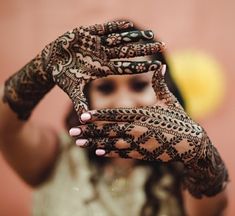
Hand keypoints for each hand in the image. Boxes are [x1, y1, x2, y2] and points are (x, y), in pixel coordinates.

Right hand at [3, 20, 163, 119]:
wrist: (51, 62)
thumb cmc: (63, 77)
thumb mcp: (73, 90)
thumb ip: (80, 102)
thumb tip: (84, 120)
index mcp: (103, 69)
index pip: (126, 67)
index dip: (141, 66)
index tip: (158, 65)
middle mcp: (103, 56)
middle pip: (128, 52)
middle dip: (144, 49)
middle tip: (162, 45)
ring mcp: (97, 44)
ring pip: (119, 39)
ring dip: (134, 36)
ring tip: (151, 34)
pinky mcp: (87, 33)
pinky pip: (104, 29)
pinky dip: (115, 27)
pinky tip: (129, 24)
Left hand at [70, 65, 227, 196]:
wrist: (191, 143)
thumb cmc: (179, 119)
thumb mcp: (169, 100)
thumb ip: (160, 84)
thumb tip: (161, 64)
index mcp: (140, 114)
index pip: (114, 115)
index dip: (98, 116)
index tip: (83, 116)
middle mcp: (136, 129)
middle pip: (107, 131)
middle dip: (88, 131)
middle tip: (72, 132)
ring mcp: (137, 144)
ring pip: (110, 144)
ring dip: (93, 143)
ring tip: (78, 143)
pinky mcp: (141, 154)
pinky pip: (121, 153)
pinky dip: (108, 153)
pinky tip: (97, 152)